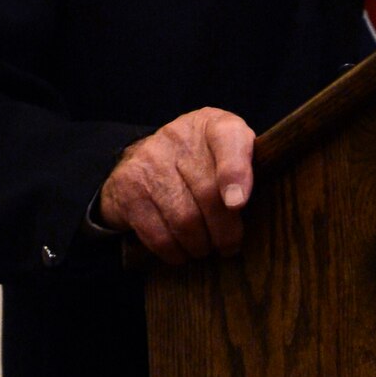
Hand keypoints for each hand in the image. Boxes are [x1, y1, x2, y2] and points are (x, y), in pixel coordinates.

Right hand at [97, 107, 255, 264]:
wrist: (144, 158)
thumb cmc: (202, 160)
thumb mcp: (229, 152)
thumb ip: (247, 168)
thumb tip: (243, 204)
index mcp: (213, 124)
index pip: (229, 139)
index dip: (236, 173)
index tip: (238, 204)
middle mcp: (178, 136)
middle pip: (209, 192)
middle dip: (225, 230)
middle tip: (229, 247)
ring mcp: (149, 160)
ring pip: (183, 218)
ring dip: (199, 244)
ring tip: (205, 249)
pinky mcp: (127, 188)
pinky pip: (156, 232)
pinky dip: (173, 251)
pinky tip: (181, 253)